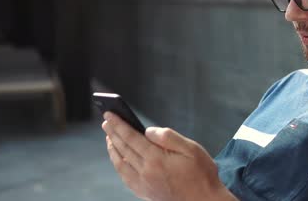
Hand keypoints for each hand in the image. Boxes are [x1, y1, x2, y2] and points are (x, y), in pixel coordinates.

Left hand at [102, 112, 236, 200]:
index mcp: (156, 158)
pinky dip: (118, 166)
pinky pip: (125, 177)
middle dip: (113, 133)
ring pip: (120, 163)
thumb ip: (168, 137)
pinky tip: (118, 160)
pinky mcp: (145, 192)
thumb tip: (149, 131)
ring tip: (109, 137)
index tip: (109, 115)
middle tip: (106, 122)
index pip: (131, 137)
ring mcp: (143, 183)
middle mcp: (146, 171)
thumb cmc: (201, 174)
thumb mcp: (191, 149)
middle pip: (123, 148)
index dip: (119, 125)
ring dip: (113, 148)